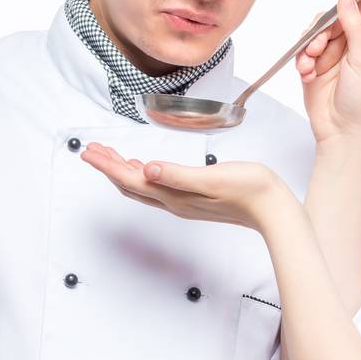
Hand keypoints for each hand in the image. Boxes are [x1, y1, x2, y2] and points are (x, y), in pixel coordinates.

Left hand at [81, 144, 288, 231]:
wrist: (272, 209)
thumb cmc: (248, 190)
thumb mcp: (212, 177)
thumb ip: (178, 175)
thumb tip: (147, 169)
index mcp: (174, 195)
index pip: (131, 179)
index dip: (107, 165)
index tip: (88, 150)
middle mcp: (174, 202)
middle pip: (130, 185)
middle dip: (109, 167)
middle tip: (91, 150)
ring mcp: (183, 202)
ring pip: (142, 187)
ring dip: (123, 170)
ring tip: (109, 155)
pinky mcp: (194, 199)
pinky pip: (157, 188)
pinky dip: (143, 175)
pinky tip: (145, 166)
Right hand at [296, 0, 360, 147]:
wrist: (342, 132)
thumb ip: (354, 25)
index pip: (360, 4)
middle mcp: (348, 44)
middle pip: (330, 17)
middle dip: (321, 28)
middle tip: (320, 45)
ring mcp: (329, 56)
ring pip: (313, 34)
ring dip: (309, 45)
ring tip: (311, 63)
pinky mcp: (312, 69)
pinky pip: (301, 53)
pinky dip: (301, 61)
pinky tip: (306, 74)